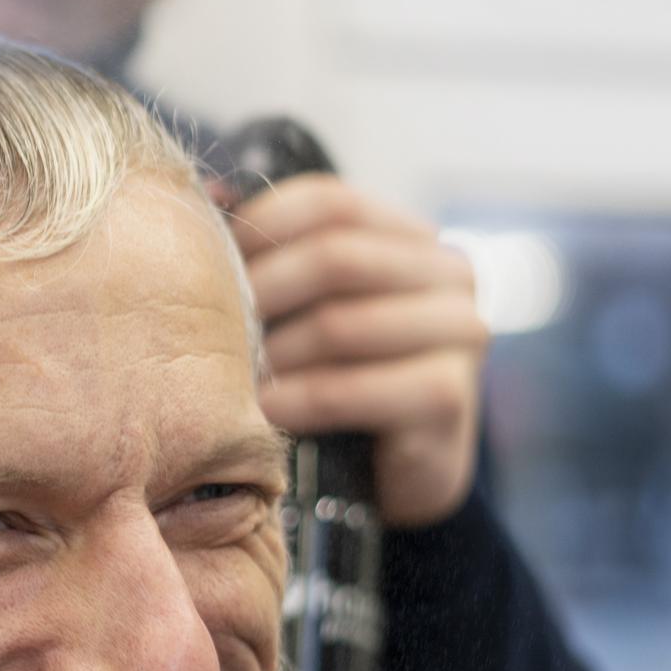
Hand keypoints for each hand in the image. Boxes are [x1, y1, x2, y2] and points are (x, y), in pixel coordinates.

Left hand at [223, 175, 487, 528]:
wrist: (394, 474)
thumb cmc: (341, 379)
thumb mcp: (311, 309)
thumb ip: (277, 255)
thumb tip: (209, 196)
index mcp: (413, 237)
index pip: (330, 202)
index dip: (262, 228)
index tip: (214, 267)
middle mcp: (450, 273)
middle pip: (335, 257)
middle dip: (261, 293)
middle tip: (211, 328)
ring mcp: (460, 332)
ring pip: (340, 324)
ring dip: (273, 354)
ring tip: (230, 374)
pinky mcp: (450, 396)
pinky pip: (352, 389)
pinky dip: (296, 401)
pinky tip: (262, 413)